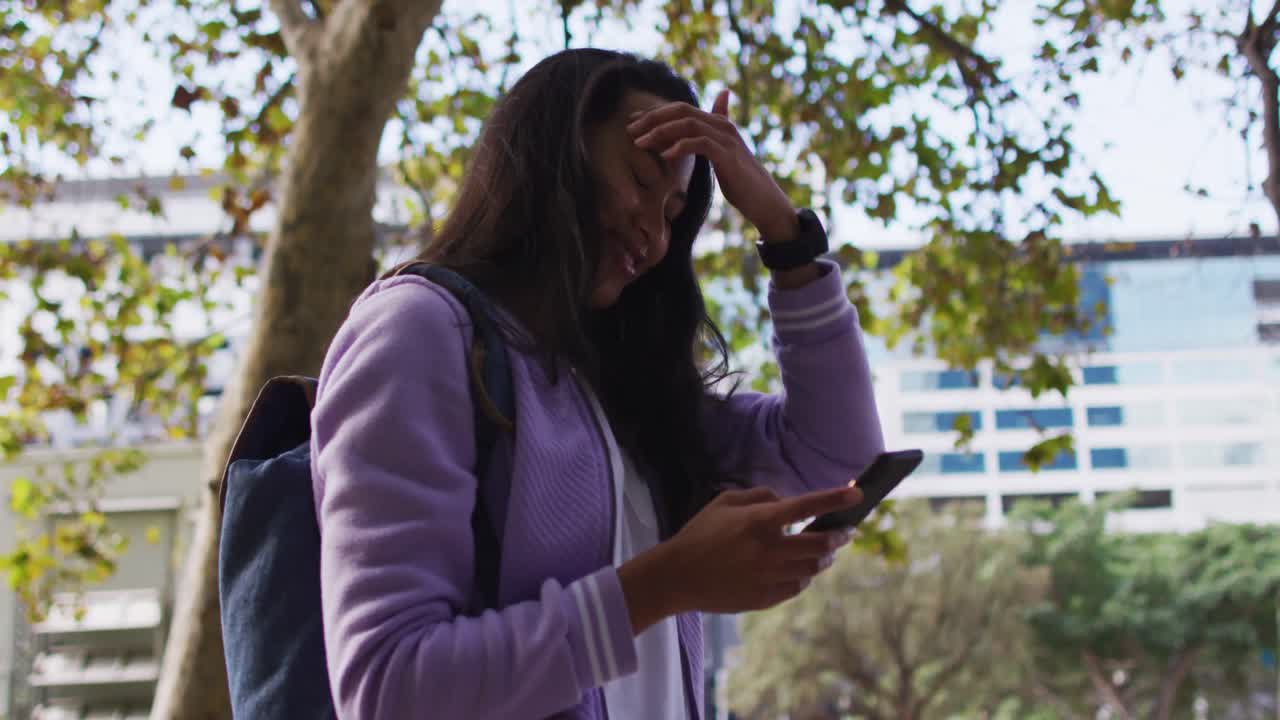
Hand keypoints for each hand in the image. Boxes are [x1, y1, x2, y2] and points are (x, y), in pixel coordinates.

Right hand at [619, 485, 861, 632]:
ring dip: (824, 558)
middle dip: (840, 536)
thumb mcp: (724, 502)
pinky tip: (800, 572)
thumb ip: (759, 496)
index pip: (806, 506)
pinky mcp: (764, 598)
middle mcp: (768, 549)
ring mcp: (768, 576)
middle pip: (820, 544)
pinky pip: (797, 588)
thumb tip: (786, 500)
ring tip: (826, 552)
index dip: (835, 499)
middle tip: (846, 532)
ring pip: (812, 568)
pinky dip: (804, 578)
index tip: (857, 495)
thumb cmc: (700, 534)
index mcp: (758, 521)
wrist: (677, 576)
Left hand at [627, 90, 798, 242]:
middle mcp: (721, 125)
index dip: (654, 113)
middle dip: (652, 118)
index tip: (632, 122)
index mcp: (717, 123)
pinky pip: (700, 143)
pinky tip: (664, 156)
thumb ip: (703, 141)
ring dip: (660, 132)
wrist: (764, 201)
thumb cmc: (740, 181)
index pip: (680, 109)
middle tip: (630, 130)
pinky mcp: (728, 155)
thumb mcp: (719, 157)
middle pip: (680, 111)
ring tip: (640, 143)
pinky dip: (680, 146)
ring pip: (687, 124)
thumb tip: (686, 139)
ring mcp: (726, 138)